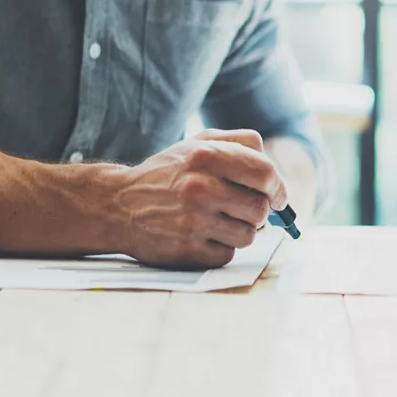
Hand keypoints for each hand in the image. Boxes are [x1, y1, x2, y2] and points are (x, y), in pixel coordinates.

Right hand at [113, 129, 288, 268]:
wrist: (118, 205)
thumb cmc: (167, 174)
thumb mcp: (197, 144)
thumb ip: (239, 143)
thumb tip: (274, 171)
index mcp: (206, 156)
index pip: (265, 174)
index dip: (278, 187)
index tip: (277, 196)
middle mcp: (200, 188)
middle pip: (261, 208)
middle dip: (258, 210)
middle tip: (242, 208)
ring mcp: (193, 221)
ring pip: (249, 235)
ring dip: (240, 230)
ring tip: (218, 220)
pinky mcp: (187, 250)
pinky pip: (228, 254)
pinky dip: (222, 247)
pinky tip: (203, 235)